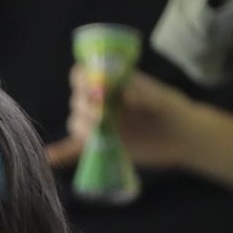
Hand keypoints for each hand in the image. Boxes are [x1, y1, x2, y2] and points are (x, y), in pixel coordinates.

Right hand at [66, 64, 194, 167]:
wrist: (183, 136)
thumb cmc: (172, 109)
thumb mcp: (160, 98)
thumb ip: (143, 94)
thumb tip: (126, 96)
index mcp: (109, 83)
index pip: (81, 75)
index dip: (82, 79)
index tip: (93, 87)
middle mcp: (99, 102)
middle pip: (77, 100)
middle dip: (85, 105)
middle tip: (103, 114)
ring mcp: (98, 125)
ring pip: (77, 123)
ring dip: (82, 126)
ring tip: (99, 129)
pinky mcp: (100, 145)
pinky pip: (74, 148)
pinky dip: (60, 153)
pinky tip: (49, 158)